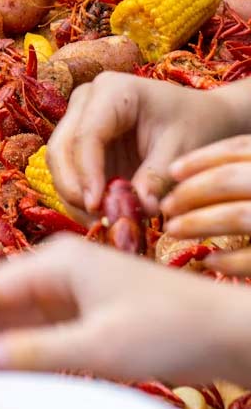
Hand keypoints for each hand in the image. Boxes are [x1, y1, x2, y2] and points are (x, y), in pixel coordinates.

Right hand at [0, 236, 250, 387]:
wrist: (227, 332)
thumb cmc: (168, 329)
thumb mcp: (100, 345)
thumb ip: (35, 351)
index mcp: (57, 261)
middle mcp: (58, 268)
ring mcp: (70, 290)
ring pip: (12, 317)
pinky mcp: (82, 312)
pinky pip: (35, 330)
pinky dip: (14, 349)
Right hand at [46, 72, 244, 213]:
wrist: (197, 117)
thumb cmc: (193, 124)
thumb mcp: (182, 149)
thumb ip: (157, 177)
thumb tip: (139, 208)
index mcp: (113, 91)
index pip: (86, 135)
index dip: (86, 173)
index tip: (97, 207)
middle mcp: (85, 101)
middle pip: (61, 148)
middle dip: (73, 188)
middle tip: (97, 220)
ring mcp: (77, 119)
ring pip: (57, 162)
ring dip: (73, 196)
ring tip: (101, 222)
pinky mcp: (76, 141)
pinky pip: (67, 172)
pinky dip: (78, 197)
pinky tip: (99, 216)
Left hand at [163, 136, 250, 274]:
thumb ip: (241, 175)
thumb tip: (181, 176)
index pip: (242, 147)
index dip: (203, 158)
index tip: (173, 170)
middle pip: (232, 178)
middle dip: (192, 192)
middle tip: (166, 206)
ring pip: (239, 215)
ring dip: (199, 223)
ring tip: (173, 230)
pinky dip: (231, 261)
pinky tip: (211, 261)